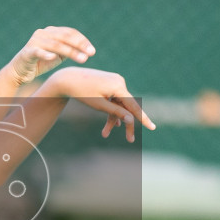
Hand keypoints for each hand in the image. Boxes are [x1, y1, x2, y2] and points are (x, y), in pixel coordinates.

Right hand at [6, 27, 94, 83]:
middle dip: (80, 45)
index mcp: (51, 32)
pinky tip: (54, 58)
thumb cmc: (40, 62)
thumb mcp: (57, 55)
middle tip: (91, 53)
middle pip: (65, 36)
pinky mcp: (27, 52)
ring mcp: (34, 42)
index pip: (70, 33)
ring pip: (56, 45)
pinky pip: (38, 52)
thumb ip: (69, 50)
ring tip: (82, 59)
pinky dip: (46, 55)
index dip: (83, 40)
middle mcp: (43, 33)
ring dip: (71, 51)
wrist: (20, 72)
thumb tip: (86, 50)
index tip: (92, 51)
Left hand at [41, 67, 155, 142]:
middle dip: (126, 124)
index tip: (152, 127)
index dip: (143, 118)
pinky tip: (112, 124)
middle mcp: (119, 81)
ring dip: (113, 119)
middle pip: (127, 107)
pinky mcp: (110, 83)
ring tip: (104, 133)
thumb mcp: (99, 105)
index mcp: (118, 86)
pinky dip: (111, 111)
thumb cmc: (82, 92)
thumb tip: (131, 119)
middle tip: (130, 140)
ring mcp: (115, 81)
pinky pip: (114, 100)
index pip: (134, 105)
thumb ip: (117, 112)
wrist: (67, 78)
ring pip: (119, 105)